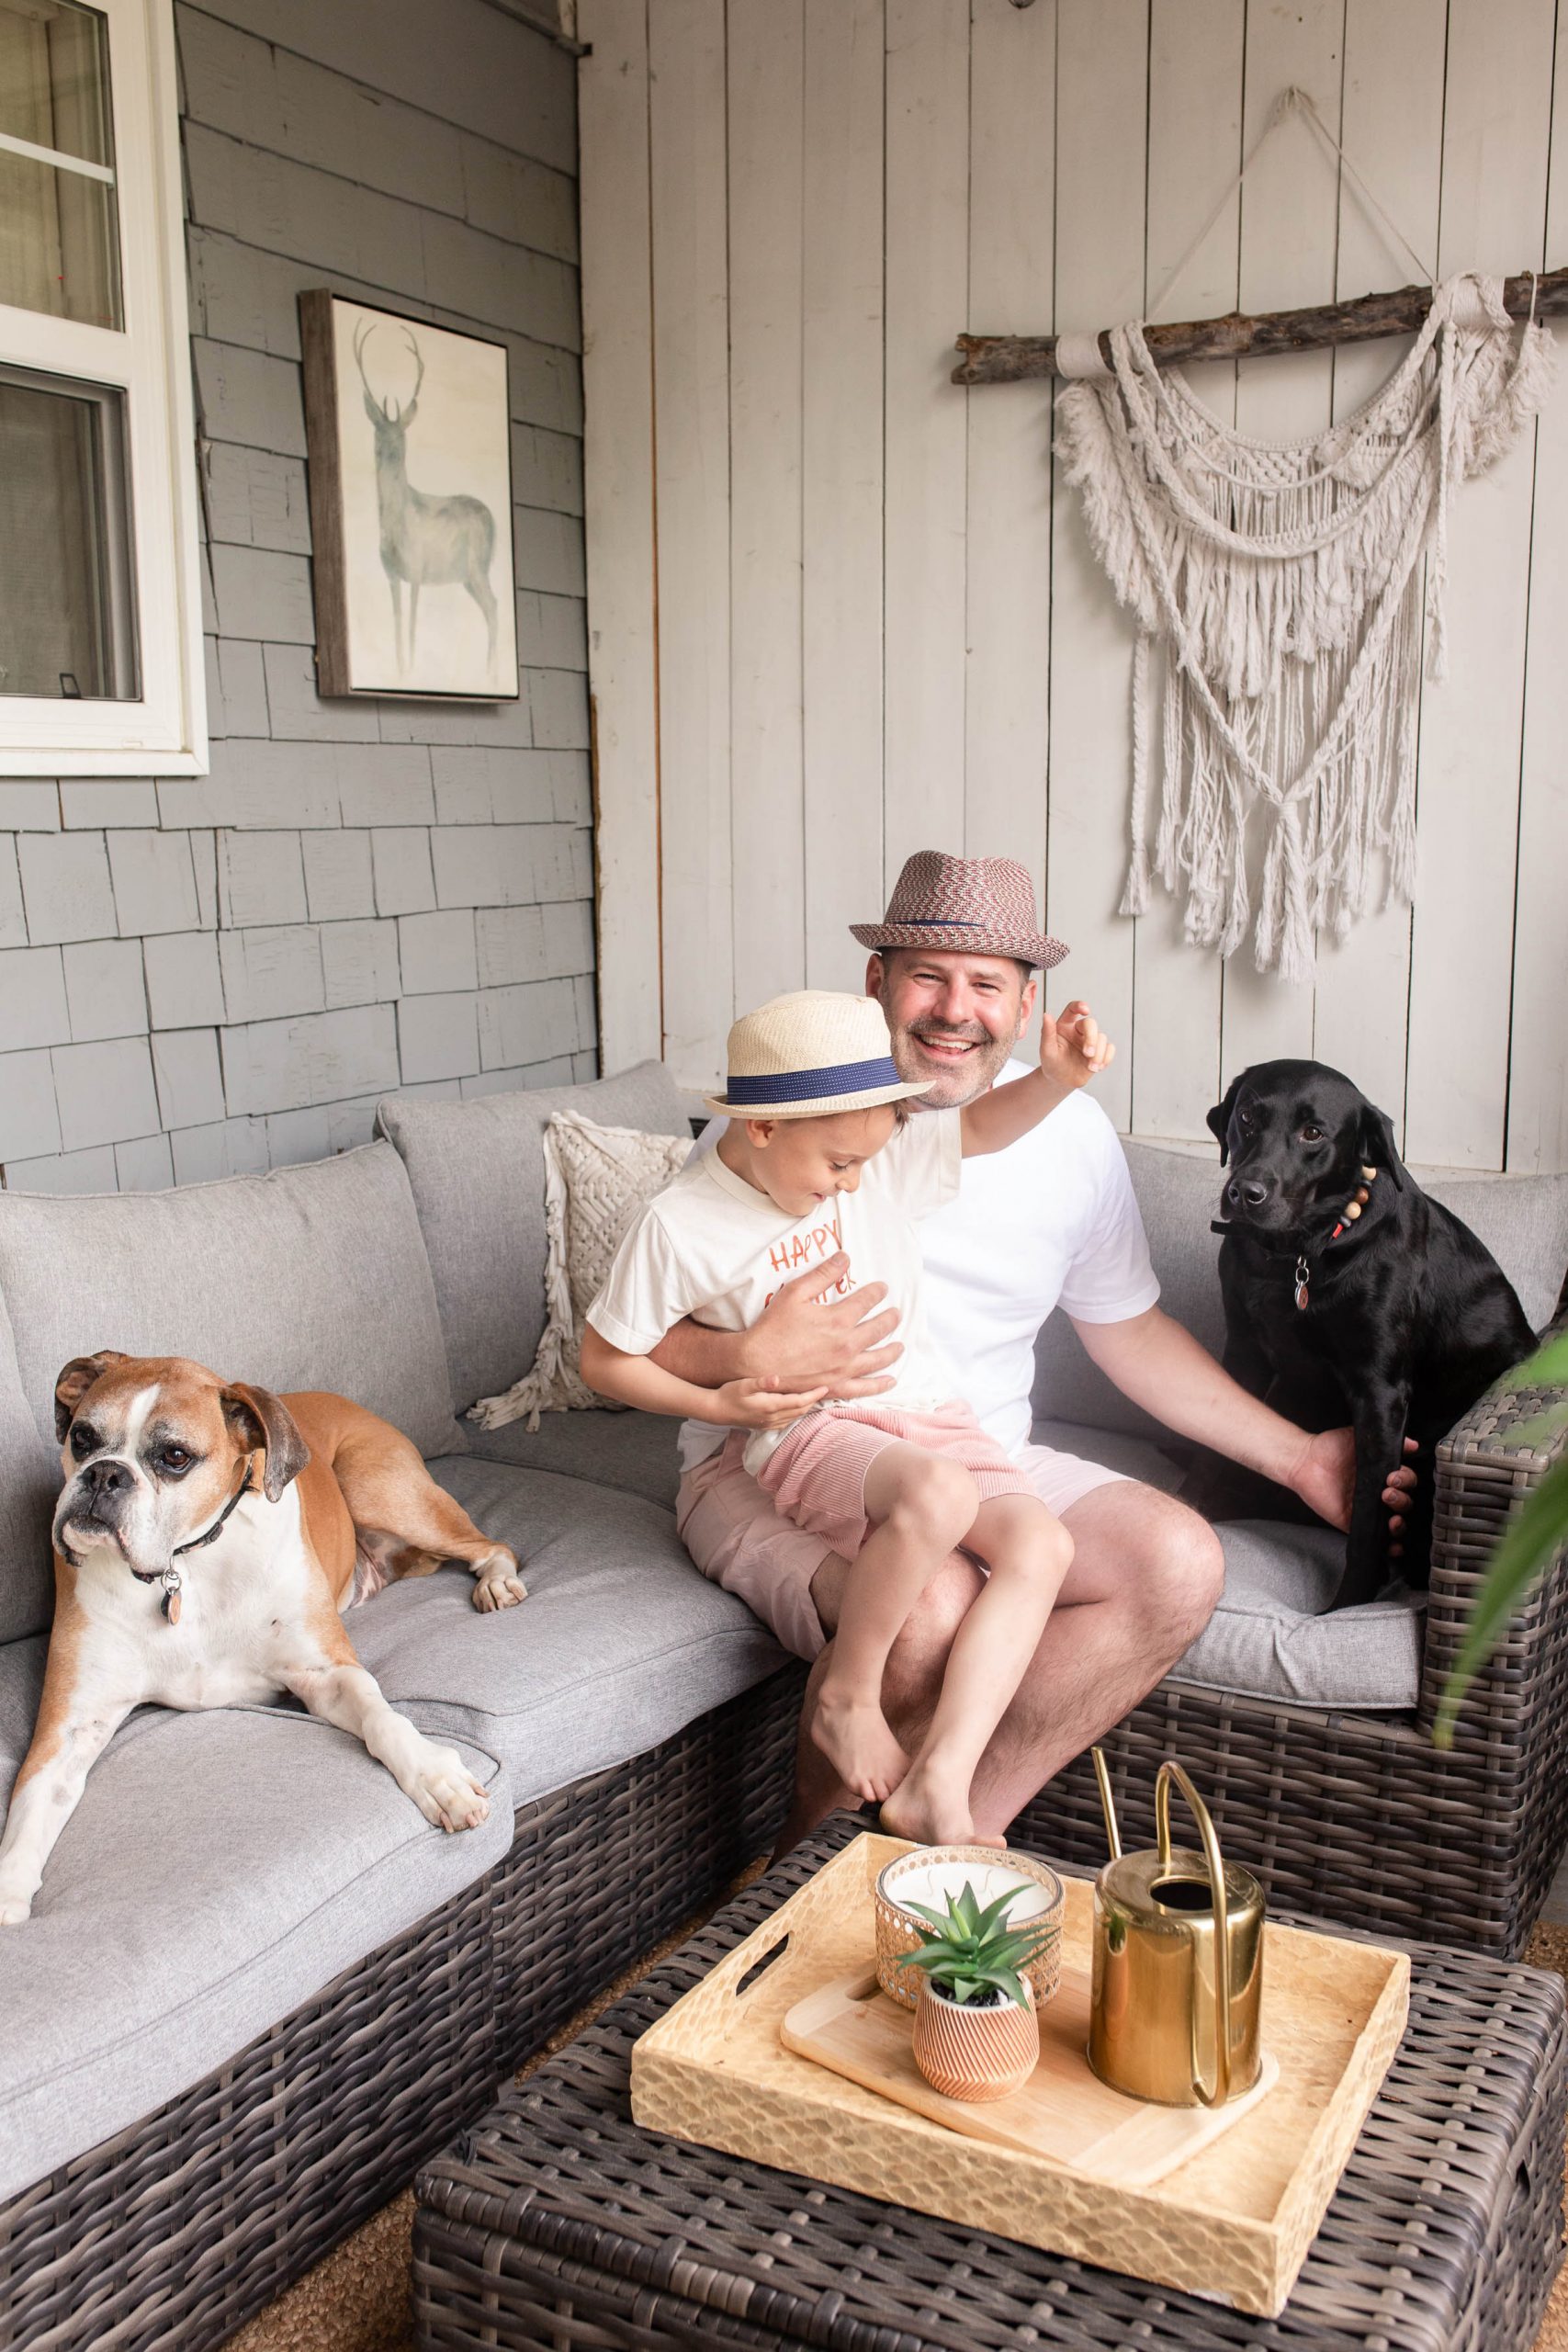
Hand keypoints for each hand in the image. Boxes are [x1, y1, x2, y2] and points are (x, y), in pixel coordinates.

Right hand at [716, 1374, 831, 1430]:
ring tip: (815, 1397)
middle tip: (825, 1390)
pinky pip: (787, 1422)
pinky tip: (797, 1408)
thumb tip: (776, 1378)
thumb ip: (761, 1382)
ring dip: (806, 1408)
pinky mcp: (765, 1426)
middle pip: (800, 1410)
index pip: (799, 1401)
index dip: (814, 1395)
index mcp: (771, 1406)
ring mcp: (769, 1424)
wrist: (716, 1411)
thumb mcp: (743, 1385)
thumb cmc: (729, 1394)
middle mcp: (773, 1418)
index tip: (825, 1387)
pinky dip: (796, 1415)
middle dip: (814, 1401)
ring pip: (795, 1417)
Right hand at [741, 1251, 903, 1400]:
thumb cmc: (772, 1327)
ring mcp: (844, 1368)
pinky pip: (865, 1387)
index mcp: (838, 1319)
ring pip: (878, 1358)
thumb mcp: (795, 1293)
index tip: (883, 1288)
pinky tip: (890, 1380)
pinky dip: (880, 1384)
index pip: (867, 1301)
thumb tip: (845, 1257)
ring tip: (900, 1346)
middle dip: (890, 1319)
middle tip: (896, 1314)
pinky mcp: (836, 1386)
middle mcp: (847, 1344)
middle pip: (879, 1329)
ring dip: (892, 1350)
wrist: (755, 1363)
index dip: (877, 1292)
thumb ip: (822, 1274)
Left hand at [1040, 998, 1115, 1093]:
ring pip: (1102, 1038)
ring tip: (1091, 1067)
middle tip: (1087, 1053)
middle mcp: (1079, 1030)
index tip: (1086, 1010)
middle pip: (1091, 1023)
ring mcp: (1090, 1040)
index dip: (1080, 1006)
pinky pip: (1110, 1048)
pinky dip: (1106, 1058)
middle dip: (1092, 1038)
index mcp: (1065, 1026)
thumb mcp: (1046, 1050)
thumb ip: (1047, 1033)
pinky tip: (1098, 1067)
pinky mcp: (1100, 1051)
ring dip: (1098, 1054)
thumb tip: (1046, 1015)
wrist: (1060, 1081)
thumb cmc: (1051, 1064)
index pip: (1072, 1009)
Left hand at [1286, 1427, 1418, 1543]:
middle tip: (1387, 1493)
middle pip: (1405, 1503)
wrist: (1306, 1460)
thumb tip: (1412, 1444)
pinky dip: (1389, 1546)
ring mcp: (1368, 1510)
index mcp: (1383, 1474)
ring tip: (1393, 1519)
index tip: (1393, 1477)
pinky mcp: (1354, 1524)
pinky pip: (1375, 1538)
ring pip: (1395, 1524)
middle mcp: (1379, 1493)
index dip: (1406, 1480)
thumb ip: (1385, 1442)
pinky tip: (1395, 1546)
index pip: (1407, 1482)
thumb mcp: (1360, 1439)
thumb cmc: (1332, 1447)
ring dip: (1400, 1524)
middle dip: (1402, 1500)